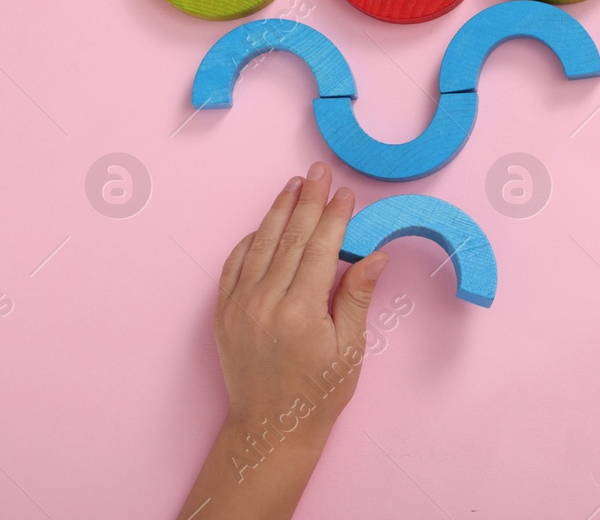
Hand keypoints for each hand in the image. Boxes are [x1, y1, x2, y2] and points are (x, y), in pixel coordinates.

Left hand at [176, 163, 386, 518]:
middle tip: (318, 171)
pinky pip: (234, 265)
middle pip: (290, 238)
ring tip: (293, 184)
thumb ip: (358, 296)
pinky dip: (250, 241)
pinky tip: (264, 225)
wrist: (270, 428)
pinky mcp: (223, 313)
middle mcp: (265, 304)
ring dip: (278, 211)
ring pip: (260, 245)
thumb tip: (376, 254)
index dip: (334, 217)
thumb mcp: (350, 348)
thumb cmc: (319, 393)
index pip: (320, 248)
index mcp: (301, 312)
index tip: (345, 192)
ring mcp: (238, 307)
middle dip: (307, 200)